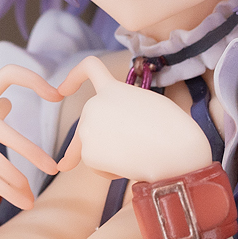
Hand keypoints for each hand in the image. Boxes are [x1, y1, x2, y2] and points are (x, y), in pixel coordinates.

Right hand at [0, 64, 73, 211]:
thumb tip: (8, 103)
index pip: (8, 74)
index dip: (33, 80)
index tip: (57, 96)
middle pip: (5, 133)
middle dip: (31, 153)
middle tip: (53, 168)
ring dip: (18, 182)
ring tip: (32, 198)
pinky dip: (6, 191)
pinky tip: (22, 200)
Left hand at [57, 55, 213, 181]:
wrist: (175, 150)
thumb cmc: (172, 129)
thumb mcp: (147, 105)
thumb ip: (123, 108)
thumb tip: (106, 132)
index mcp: (113, 88)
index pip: (90, 67)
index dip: (74, 77)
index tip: (62, 89)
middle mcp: (94, 105)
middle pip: (88, 123)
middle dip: (91, 142)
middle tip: (111, 155)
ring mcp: (88, 129)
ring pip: (91, 146)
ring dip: (108, 156)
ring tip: (136, 155)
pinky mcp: (88, 153)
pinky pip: (96, 166)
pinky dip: (110, 171)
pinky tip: (130, 165)